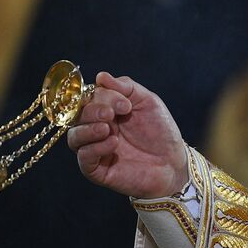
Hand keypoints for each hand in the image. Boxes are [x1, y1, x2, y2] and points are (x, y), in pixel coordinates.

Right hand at [67, 72, 187, 197]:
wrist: (173, 161)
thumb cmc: (160, 131)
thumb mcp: (147, 101)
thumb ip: (125, 87)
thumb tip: (100, 76)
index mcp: (104, 109)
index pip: (87, 97)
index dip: (101, 97)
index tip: (124, 104)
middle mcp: (95, 128)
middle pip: (77, 116)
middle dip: (93, 111)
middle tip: (111, 114)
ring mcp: (95, 149)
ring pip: (74, 137)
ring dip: (88, 129)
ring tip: (107, 128)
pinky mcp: (97, 170)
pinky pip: (84, 158)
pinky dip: (95, 148)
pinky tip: (113, 143)